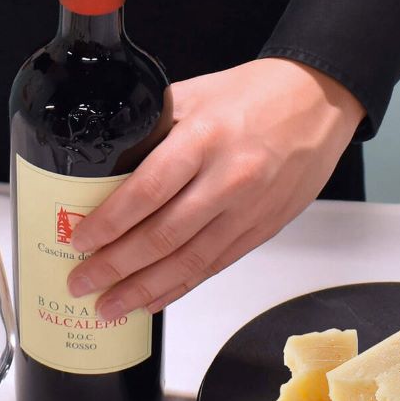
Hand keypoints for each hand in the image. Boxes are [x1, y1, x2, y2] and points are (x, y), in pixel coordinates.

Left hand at [67, 59, 365, 318]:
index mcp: (205, 138)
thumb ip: (153, 128)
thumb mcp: (194, 94)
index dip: (109, 223)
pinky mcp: (263, 229)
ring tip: (110, 306)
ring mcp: (249, 210)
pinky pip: (216, 266)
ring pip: (189, 262)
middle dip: (115, 267)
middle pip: (163, 237)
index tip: (79, 240)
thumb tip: (108, 162)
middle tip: (81, 282)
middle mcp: (229, 179)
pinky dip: (181, 286)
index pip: (147, 191)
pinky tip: (154, 299)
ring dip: (144, 290)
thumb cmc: (257, 93)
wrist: (320, 100)